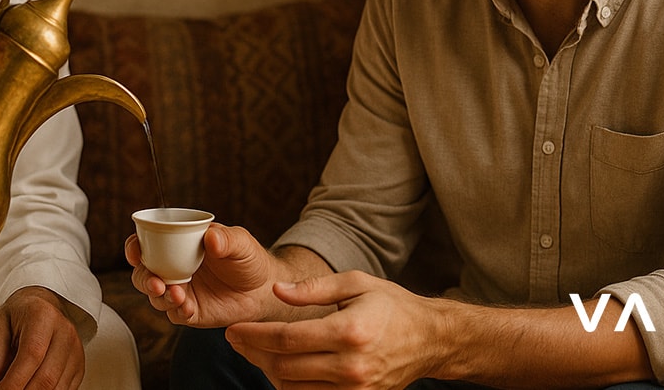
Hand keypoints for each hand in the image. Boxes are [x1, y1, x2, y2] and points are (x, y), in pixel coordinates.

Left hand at [0, 287, 84, 388]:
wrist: (43, 308)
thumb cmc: (17, 318)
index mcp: (43, 315)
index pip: (32, 354)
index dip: (14, 381)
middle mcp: (65, 331)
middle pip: (47, 376)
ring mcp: (76, 349)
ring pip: (57, 387)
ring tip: (16, 387)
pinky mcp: (80, 365)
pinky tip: (30, 387)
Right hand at [126, 223, 277, 326]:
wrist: (264, 289)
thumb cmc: (248, 258)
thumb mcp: (241, 243)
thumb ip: (227, 239)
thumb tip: (211, 238)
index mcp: (178, 245)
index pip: (147, 244)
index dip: (134, 247)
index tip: (135, 252)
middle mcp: (173, 269)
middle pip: (144, 273)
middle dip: (144, 279)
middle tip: (157, 283)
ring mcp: (180, 291)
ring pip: (156, 296)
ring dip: (161, 297)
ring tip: (178, 296)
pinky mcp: (189, 312)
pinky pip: (175, 314)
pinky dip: (178, 311)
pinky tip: (188, 308)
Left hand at [225, 271, 436, 389]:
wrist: (429, 340)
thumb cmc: (392, 306)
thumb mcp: (356, 283)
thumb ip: (314, 287)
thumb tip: (277, 291)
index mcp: (350, 332)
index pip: (288, 338)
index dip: (255, 335)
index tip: (234, 329)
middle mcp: (351, 366)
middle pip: (285, 366)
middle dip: (254, 353)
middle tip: (236, 339)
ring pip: (294, 388)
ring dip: (268, 370)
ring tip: (256, 351)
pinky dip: (291, 385)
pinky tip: (281, 367)